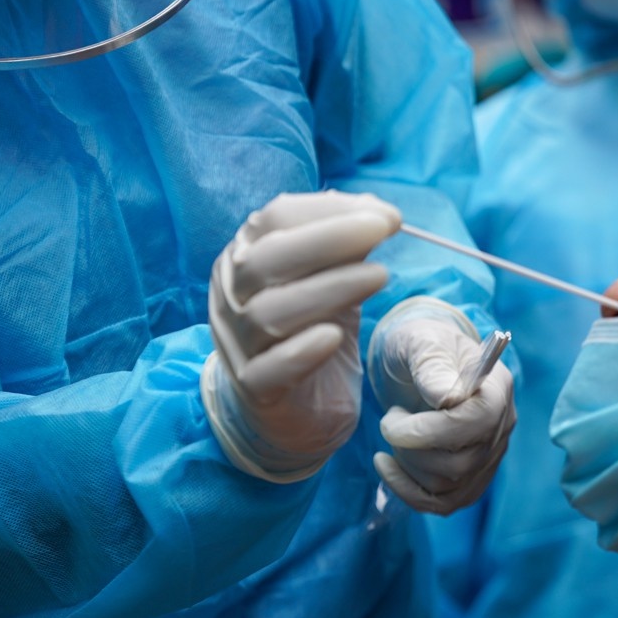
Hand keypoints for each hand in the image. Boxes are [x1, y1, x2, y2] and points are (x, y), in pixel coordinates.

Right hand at [201, 191, 399, 481]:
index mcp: (245, 256)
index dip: (328, 210)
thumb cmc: (310, 327)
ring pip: (269, 313)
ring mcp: (237, 344)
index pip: (274, 220)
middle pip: (265, 260)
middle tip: (381, 229)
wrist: (294, 406)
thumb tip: (378, 210)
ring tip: (380, 276)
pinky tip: (334, 337)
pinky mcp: (252, 390)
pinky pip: (268, 370)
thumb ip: (346, 245)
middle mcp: (231, 296)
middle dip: (327, 239)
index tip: (385, 215)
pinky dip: (300, 351)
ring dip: (328, 289)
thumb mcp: (330, 278)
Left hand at [368, 297, 515, 513]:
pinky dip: (407, 491)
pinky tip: (384, 465)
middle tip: (391, 419)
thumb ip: (431, 363)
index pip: (475, 423)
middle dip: (410, 447)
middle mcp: (502, 425)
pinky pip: (444, 503)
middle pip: (461, 462)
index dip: (427, 430)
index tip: (391, 417)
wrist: (421, 363)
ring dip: (407, 464)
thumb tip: (444, 397)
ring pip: (449, 485)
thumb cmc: (421, 346)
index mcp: (497, 387)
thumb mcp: (420, 341)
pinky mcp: (471, 478)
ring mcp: (490, 456)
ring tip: (396, 431)